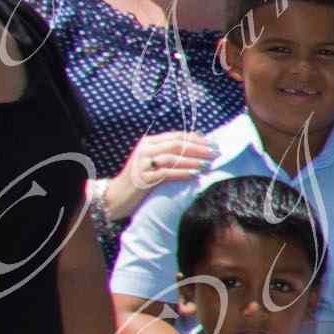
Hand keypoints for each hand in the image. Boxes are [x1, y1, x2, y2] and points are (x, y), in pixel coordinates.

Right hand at [102, 129, 216, 216]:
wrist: (118, 196)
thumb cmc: (142, 178)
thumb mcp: (154, 161)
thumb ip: (171, 151)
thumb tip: (198, 139)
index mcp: (148, 142)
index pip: (176, 136)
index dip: (196, 139)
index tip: (212, 144)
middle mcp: (145, 150)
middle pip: (176, 145)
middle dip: (198, 148)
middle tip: (215, 153)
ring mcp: (142, 164)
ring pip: (172, 158)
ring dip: (192, 161)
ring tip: (207, 164)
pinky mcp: (143, 179)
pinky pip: (166, 174)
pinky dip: (182, 173)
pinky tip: (194, 175)